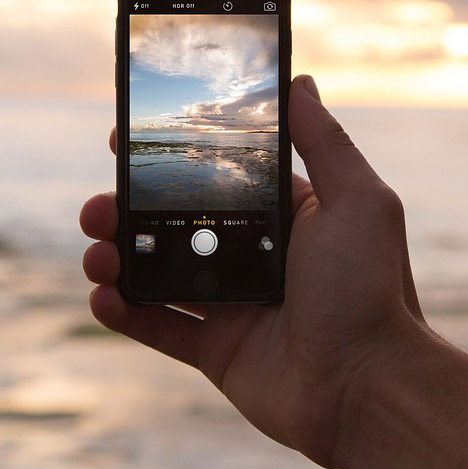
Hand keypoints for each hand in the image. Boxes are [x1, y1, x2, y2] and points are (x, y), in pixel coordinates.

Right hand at [80, 74, 426, 467]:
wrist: (370, 387)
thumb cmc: (372, 290)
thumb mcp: (358, 201)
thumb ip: (324, 141)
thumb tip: (300, 81)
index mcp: (285, 218)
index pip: (216, 178)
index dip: (170, 161)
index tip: (124, 141)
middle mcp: (256, 258)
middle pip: (175, 224)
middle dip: (128, 211)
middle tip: (97, 207)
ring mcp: (234, 306)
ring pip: (158, 272)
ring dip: (116, 259)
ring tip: (96, 253)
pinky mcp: (217, 352)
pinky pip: (159, 328)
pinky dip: (124, 313)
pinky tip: (102, 297)